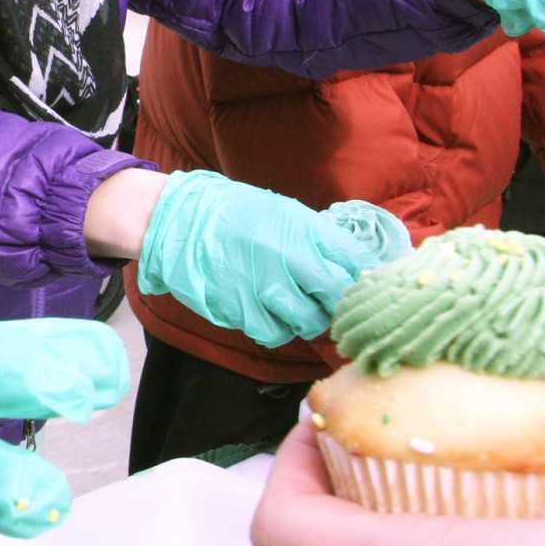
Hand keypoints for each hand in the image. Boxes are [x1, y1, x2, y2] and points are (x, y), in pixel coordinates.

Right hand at [135, 172, 408, 346]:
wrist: (178, 221)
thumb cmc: (232, 211)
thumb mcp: (281, 211)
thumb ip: (316, 237)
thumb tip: (353, 259)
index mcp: (304, 230)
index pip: (355, 262)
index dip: (365, 277)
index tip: (366, 283)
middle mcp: (290, 261)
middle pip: (337, 298)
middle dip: (339, 303)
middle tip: (333, 302)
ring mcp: (265, 289)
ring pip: (308, 323)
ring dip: (309, 319)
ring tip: (299, 306)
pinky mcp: (242, 311)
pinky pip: (275, 334)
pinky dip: (278, 329)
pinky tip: (272, 314)